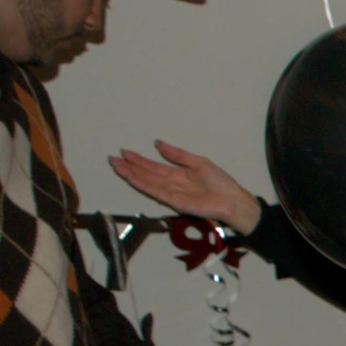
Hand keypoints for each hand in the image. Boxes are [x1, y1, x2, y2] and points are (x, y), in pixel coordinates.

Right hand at [108, 140, 261, 235]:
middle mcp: (171, 184)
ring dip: (131, 175)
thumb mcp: (198, 162)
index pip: (154, 166)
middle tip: (112, 159)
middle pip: (146, 174)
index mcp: (178, 174)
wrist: (232, 200)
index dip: (139, 160)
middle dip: (129, 167)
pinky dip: (142, 184)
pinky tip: (131, 177)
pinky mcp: (174, 202)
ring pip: (147, 182)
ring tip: (117, 166)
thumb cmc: (220, 182)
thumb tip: (158, 144)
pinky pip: (155, 192)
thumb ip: (177, 154)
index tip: (124, 152)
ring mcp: (171, 193)